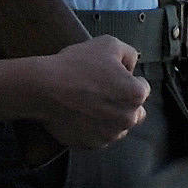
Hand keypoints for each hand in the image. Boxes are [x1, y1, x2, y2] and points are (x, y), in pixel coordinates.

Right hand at [5, 35, 147, 150]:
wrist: (45, 88)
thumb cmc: (76, 65)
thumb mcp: (109, 43)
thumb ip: (129, 54)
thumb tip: (132, 65)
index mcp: (136, 95)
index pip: (142, 87)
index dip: (127, 79)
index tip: (112, 76)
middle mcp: (128, 119)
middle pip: (134, 110)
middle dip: (123, 102)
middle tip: (102, 90)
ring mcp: (110, 135)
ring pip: (117, 126)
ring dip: (110, 116)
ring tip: (89, 101)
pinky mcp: (92, 144)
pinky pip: (99, 135)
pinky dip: (93, 127)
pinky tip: (80, 113)